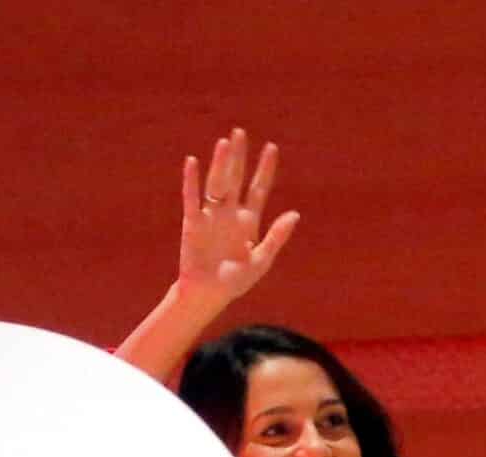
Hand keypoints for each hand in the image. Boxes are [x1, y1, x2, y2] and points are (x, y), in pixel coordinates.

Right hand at [177, 128, 299, 301]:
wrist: (208, 295)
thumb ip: (276, 237)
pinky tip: (192, 162)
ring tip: (225, 142)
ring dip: (220, 164)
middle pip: (236, 178)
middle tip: (240, 132)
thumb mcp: (261, 260)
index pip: (258, 188)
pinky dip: (191, 181)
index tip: (271, 147)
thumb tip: (294, 214)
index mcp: (249, 221)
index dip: (265, 169)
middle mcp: (230, 213)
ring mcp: (211, 216)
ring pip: (216, 183)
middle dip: (239, 156)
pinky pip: (192, 198)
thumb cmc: (235, 282)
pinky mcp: (193, 223)